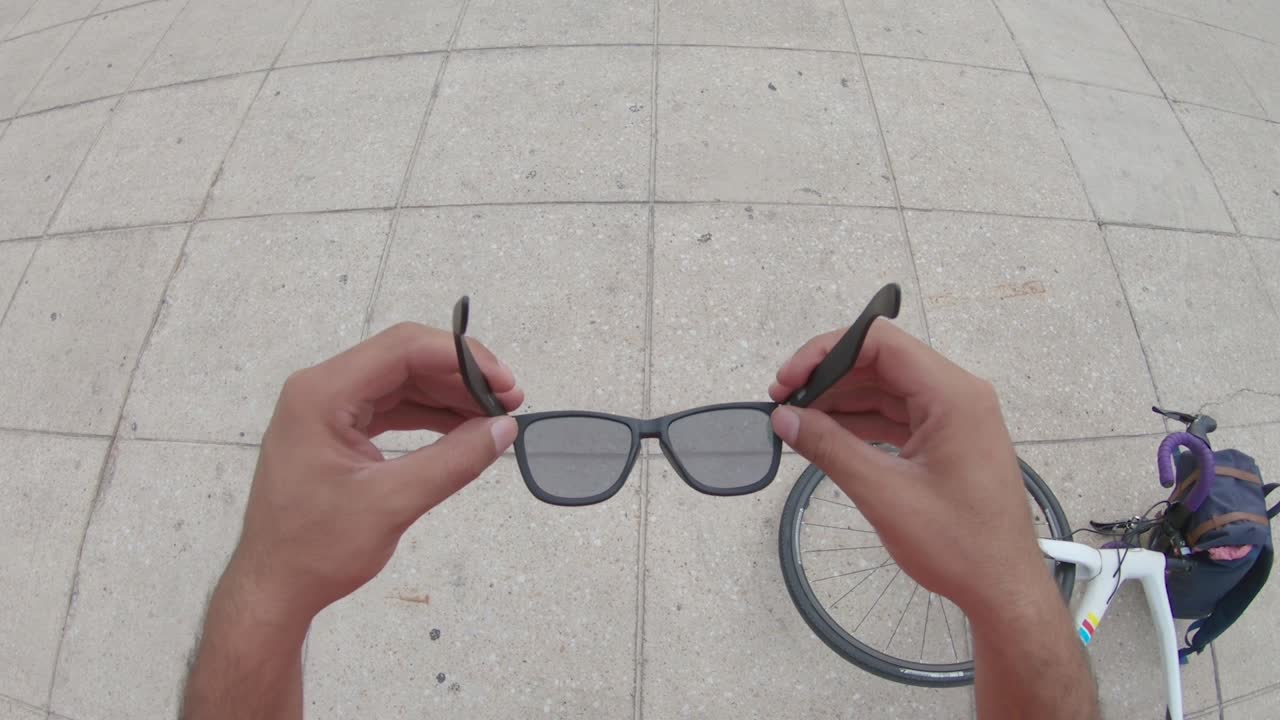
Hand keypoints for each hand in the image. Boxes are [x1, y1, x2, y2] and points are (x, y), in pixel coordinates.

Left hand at [227, 322, 521, 622]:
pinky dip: (429, 416)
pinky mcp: (336, 431)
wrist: (272, 589)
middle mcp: (321, 390)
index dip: (462, 358)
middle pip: (404, 360)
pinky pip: (390, 408)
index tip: (504, 384)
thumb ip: (453, 461)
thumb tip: (504, 428)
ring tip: (493, 417)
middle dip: (461, 376)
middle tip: (508, 402)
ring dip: (449, 395)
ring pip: (401, 382)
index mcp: (321, 394)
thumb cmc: (316, 550)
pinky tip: (462, 431)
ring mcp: (327, 410)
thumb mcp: (392, 503)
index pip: (403, 348)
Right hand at [768, 320, 1047, 620]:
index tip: (788, 381)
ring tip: (796, 422)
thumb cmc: (958, 545)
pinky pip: (896, 415)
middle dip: (827, 377)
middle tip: (782, 404)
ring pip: (885, 389)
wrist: (1003, 590)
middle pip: (880, 362)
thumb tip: (784, 418)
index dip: (825, 352)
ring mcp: (954, 417)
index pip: (879, 342)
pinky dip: (859, 423)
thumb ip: (830, 448)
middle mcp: (957, 395)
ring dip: (839, 400)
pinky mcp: (947, 440)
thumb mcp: (884, 494)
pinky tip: (825, 437)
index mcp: (952, 395)